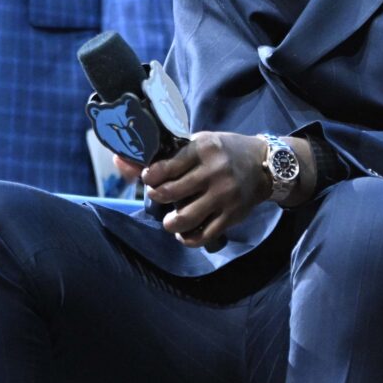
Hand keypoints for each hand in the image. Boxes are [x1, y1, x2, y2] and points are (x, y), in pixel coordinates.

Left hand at [116, 132, 272, 247]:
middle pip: (171, 193)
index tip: (149, 179)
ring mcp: (224, 195)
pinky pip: (204, 235)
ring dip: (170, 223)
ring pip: (185, 217)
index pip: (166, 166)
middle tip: (159, 196)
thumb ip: (166, 155)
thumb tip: (119, 162)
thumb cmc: (223, 152)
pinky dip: (188, 238)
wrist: (263, 165)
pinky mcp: (232, 215)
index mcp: (202, 149)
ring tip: (170, 220)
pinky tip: (185, 233)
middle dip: (157, 197)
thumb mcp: (198, 144)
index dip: (150, 176)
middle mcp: (213, 171)